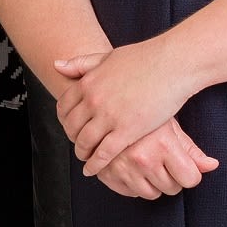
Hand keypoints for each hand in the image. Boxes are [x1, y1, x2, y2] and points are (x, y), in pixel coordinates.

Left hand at [54, 40, 197, 174]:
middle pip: (72, 127)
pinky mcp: (127, 130)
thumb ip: (81, 63)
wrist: (170, 65)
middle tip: (78, 144)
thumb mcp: (106, 57)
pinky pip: (104, 153)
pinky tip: (93, 169)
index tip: (70, 127)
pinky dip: (95, 164)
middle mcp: (93, 100)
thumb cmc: (143, 59)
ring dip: (82, 153)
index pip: (63, 107)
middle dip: (73, 138)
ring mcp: (109, 116)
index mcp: (87, 83)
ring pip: (85, 142)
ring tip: (85, 158)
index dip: (64, 120)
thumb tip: (56, 65)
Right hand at [93, 119, 219, 199]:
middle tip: (162, 159)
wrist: (106, 104)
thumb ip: (191, 150)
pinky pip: (130, 193)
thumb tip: (212, 166)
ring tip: (147, 162)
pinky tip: (131, 167)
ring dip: (152, 183)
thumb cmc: (144, 112)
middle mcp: (143, 158)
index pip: (190, 179)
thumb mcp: (170, 126)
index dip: (189, 172)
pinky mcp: (106, 173)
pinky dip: (133, 184)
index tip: (182, 164)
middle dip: (171, 177)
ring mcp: (123, 168)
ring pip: (151, 194)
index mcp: (163, 145)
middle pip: (172, 189)